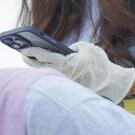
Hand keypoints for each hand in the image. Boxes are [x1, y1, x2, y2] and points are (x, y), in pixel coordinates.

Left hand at [20, 41, 134, 103]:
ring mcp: (62, 81)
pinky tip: (44, 70)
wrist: (111, 83)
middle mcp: (61, 73)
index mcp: (66, 62)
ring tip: (31, 61)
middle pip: (40, 66)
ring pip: (45, 73)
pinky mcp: (66, 87)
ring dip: (37, 67)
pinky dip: (47, 73)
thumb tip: (64, 51)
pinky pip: (52, 79)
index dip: (32, 52)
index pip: (43, 56)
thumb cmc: (99, 64)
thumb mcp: (87, 48)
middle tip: (24, 55)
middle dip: (31, 60)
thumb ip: (73, 47)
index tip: (23, 49)